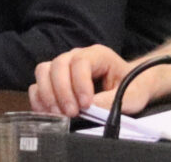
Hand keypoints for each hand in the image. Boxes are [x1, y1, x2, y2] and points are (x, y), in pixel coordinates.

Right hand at [29, 44, 168, 117]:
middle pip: (58, 65)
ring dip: (48, 95)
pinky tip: (48, 114)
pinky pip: (37, 85)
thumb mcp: (131, 95)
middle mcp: (76, 57)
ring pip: (44, 71)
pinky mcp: (54, 81)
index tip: (86, 105)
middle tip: (72, 113)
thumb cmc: (132, 87)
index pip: (81, 62)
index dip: (79, 83)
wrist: (131, 86)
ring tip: (59, 115)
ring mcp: (63, 68)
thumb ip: (112, 101)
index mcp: (97, 55)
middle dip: (62, 91)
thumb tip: (90, 109)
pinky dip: (39, 100)